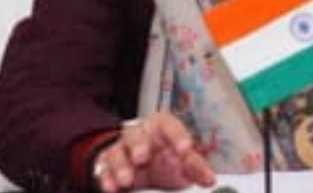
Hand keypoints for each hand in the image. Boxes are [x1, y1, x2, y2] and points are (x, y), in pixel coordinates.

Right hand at [91, 111, 215, 191]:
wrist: (141, 166)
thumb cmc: (165, 158)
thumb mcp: (182, 162)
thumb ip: (195, 168)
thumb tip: (210, 179)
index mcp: (161, 127)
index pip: (169, 124)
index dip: (177, 135)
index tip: (185, 150)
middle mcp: (139, 134)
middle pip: (135, 133)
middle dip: (138, 144)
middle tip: (142, 157)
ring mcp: (121, 149)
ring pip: (117, 151)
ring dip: (121, 165)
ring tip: (126, 179)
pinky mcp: (106, 164)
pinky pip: (103, 168)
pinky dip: (106, 178)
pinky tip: (112, 187)